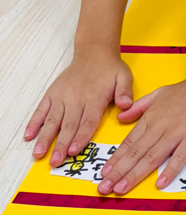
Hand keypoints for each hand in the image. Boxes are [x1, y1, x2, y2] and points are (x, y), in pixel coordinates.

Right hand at [24, 51, 133, 167]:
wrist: (93, 52)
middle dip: (61, 144)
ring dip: (45, 137)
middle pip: (68, 125)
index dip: (80, 137)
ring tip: (38, 153)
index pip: (87, 121)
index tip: (73, 151)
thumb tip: (127, 105)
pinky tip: (28, 135)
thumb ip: (125, 92)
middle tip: (55, 161)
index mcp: (94, 98)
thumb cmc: (110, 68)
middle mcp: (76, 98)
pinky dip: (34, 122)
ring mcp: (62, 96)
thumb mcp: (124, 77)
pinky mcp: (52, 93)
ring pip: (53, 120)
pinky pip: (41, 109)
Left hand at [97, 75, 185, 194]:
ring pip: (152, 158)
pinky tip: (160, 183)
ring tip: (121, 189)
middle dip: (118, 172)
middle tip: (104, 188)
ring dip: (135, 175)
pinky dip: (169, 170)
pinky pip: (179, 157)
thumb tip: (120, 118)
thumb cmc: (185, 90)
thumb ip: (138, 107)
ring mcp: (176, 134)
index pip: (128, 143)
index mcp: (150, 118)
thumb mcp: (157, 94)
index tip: (103, 174)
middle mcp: (159, 127)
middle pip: (135, 153)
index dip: (115, 159)